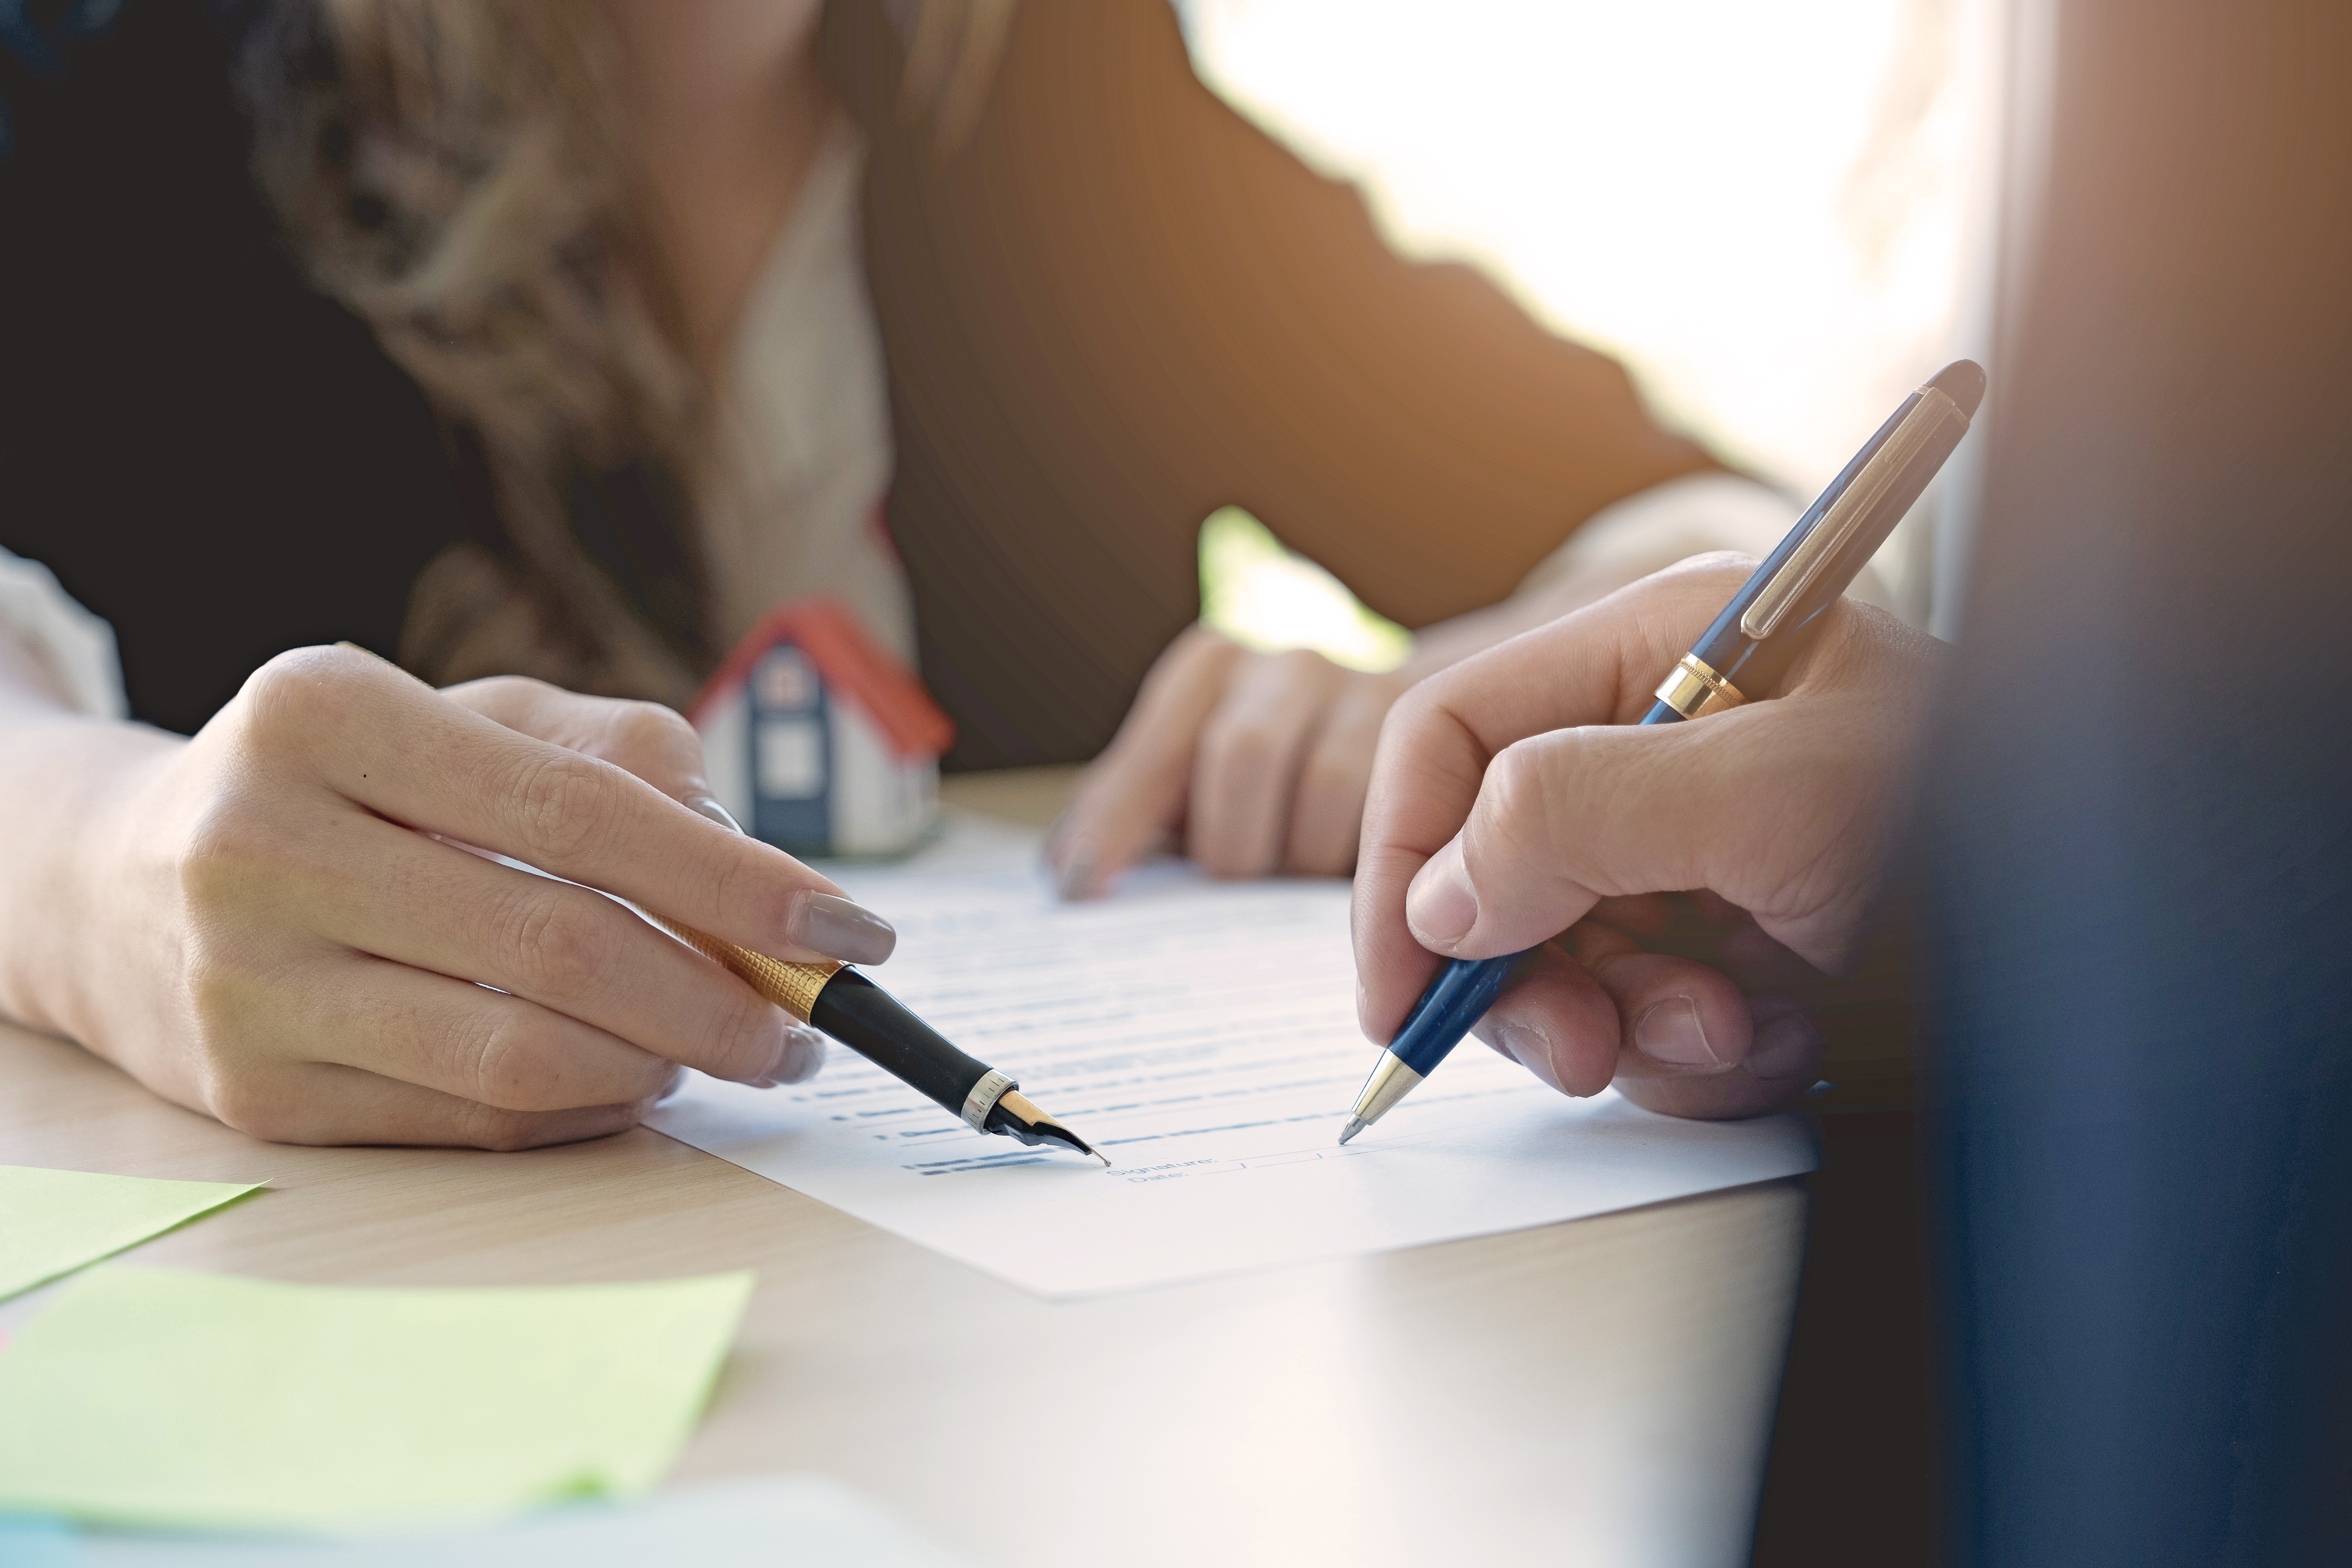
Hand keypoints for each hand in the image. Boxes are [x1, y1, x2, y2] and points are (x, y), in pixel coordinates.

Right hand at [46, 646, 896, 1148]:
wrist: (118, 882)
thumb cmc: (345, 786)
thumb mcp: (466, 721)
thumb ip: (619, 757)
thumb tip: (749, 866)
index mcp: (324, 714)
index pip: (584, 811)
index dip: (737, 883)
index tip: (850, 929)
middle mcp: (263, 844)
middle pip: (562, 944)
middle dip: (724, 998)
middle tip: (809, 1023)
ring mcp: (248, 982)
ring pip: (520, 1054)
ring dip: (663, 1064)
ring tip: (729, 1048)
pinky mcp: (255, 1096)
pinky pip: (470, 1120)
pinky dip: (581, 1109)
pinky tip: (628, 1079)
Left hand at [1048, 627, 1410, 893]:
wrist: (1400, 711)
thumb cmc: (1274, 758)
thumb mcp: (1195, 767)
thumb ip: (1135, 807)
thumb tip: (1067, 871)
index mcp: (1209, 668)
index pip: (1152, 755)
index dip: (1116, 824)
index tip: (1084, 889)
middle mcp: (1284, 662)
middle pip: (1242, 757)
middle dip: (1231, 844)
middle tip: (1232, 884)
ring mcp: (1363, 686)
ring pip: (1323, 790)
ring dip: (1298, 854)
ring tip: (1291, 875)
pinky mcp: (1427, 732)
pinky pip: (1388, 814)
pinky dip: (1355, 859)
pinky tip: (1350, 870)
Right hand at [1353, 556, 1945, 1118]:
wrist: (2124, 941)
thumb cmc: (1985, 826)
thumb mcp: (1780, 801)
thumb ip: (1583, 816)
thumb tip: (1443, 896)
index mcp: (1665, 648)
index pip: (1456, 736)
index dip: (1403, 859)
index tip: (1398, 990)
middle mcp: (1668, 738)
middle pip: (1496, 859)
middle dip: (1532, 971)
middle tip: (1581, 1049)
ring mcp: (1701, 841)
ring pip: (1568, 954)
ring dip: (1634, 1023)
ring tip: (1737, 1030)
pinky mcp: (1736, 931)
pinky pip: (1645, 1007)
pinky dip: (1695, 1049)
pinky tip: (1777, 1038)